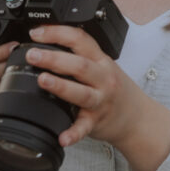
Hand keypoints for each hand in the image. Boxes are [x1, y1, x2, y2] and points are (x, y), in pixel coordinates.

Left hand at [26, 25, 169, 170]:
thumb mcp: (102, 65)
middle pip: (79, 65)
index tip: (36, 33)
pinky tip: (62, 137)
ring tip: (42, 80)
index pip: (80, 40)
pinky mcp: (96, 122)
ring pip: (81, 93)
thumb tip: (45, 43)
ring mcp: (100, 101)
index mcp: (100, 61)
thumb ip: (80, 55)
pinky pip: (83, 128)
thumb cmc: (115, 89)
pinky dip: (73, 133)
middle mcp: (102, 79)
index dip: (57, 33)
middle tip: (33, 55)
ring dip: (61, 86)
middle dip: (54, 58)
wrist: (136, 117)